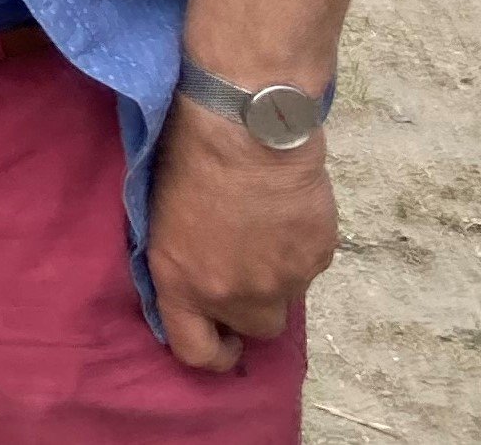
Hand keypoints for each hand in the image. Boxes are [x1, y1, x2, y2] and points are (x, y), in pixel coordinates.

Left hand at [145, 92, 336, 371]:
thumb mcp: (162, 218)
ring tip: (262, 225)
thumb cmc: (188, 157)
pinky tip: (285, 212)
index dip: (212, 352)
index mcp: (184, 285)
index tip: (220, 340)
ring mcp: (282, 280)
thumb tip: (200, 283)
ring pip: (286, 295)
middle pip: (256, 329)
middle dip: (250, 308)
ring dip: (275, 273)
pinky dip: (298, 248)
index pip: (197, 353)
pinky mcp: (318, 258)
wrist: (244, 127)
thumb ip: (183, 265)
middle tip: (243, 268)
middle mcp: (235, 295)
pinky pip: (308, 266)